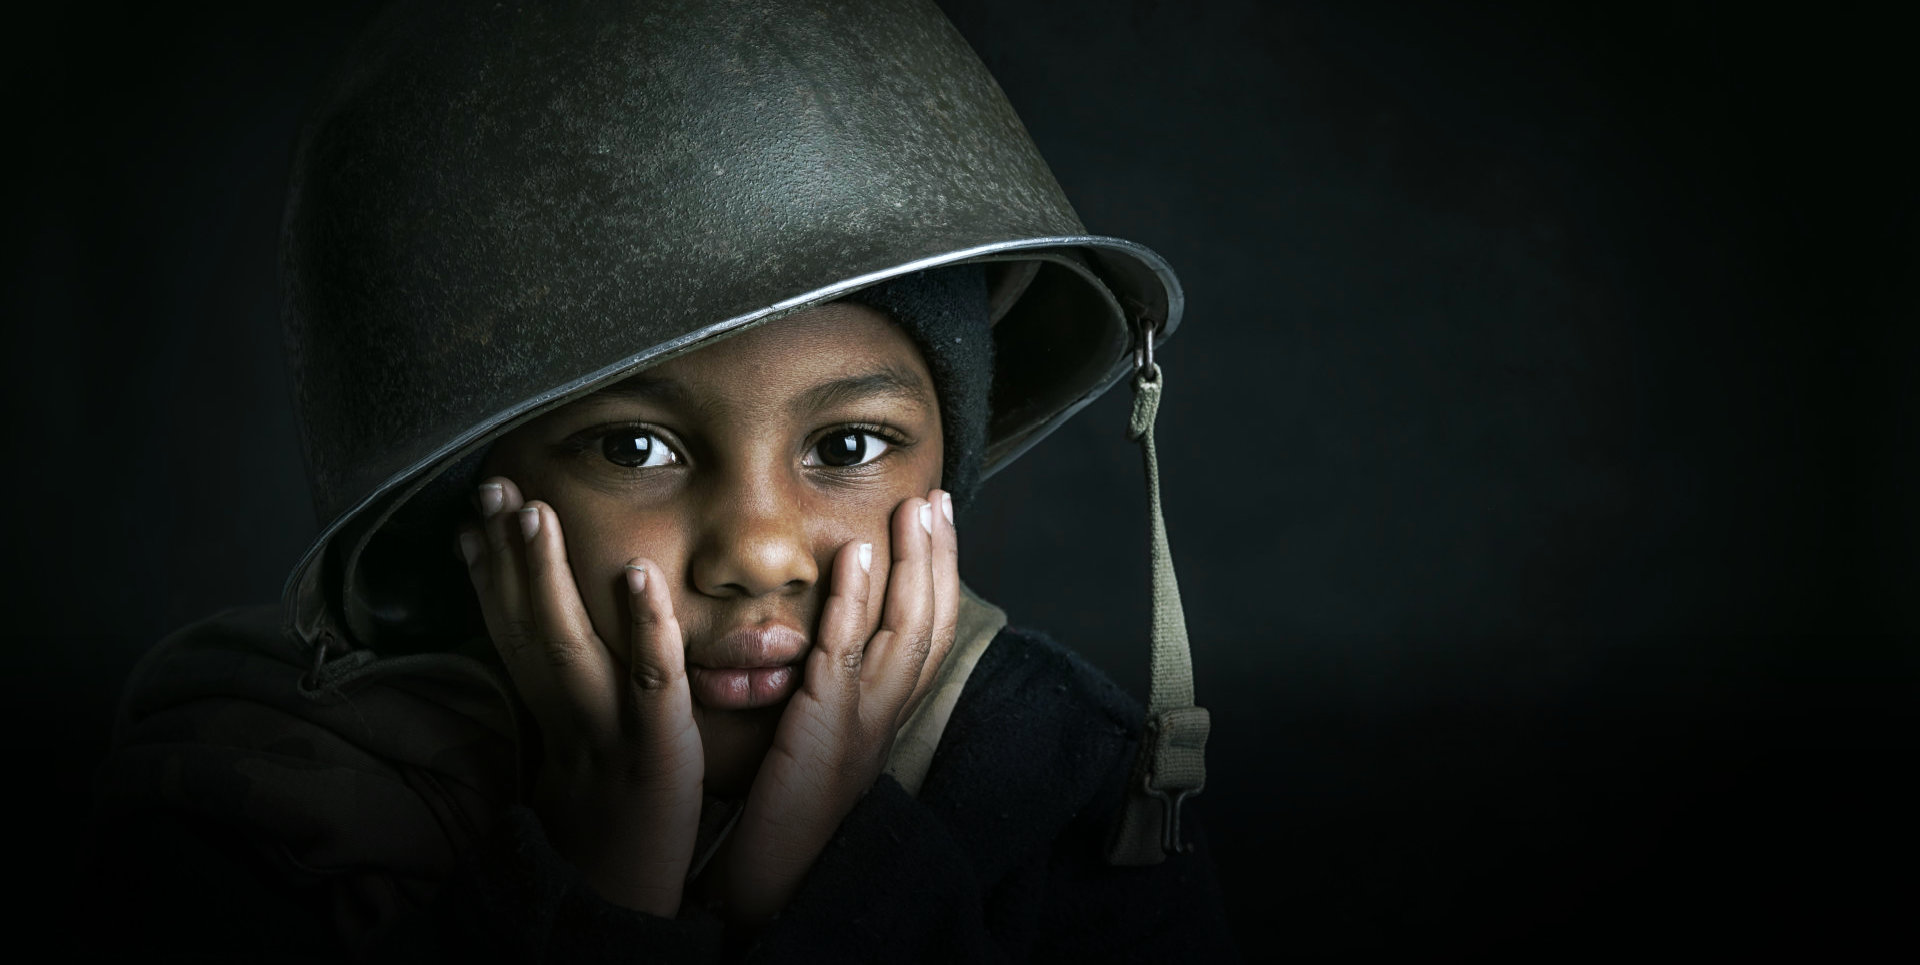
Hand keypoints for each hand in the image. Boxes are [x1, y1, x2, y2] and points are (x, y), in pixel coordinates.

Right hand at [458, 477, 705, 916]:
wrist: (618, 907)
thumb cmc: (608, 824)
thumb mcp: (580, 756)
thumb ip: (568, 699)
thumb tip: (552, 648)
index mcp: (551, 715)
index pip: (510, 633)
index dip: (486, 576)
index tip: (468, 519)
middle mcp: (568, 716)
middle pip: (528, 628)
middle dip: (507, 557)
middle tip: (492, 487)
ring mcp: (609, 731)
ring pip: (572, 645)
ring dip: (549, 577)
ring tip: (535, 512)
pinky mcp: (658, 751)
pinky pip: (652, 682)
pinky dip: (643, 627)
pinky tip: (638, 574)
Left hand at [718, 488, 960, 922]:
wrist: (774, 875)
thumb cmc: (784, 808)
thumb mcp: (820, 735)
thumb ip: (831, 687)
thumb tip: (829, 641)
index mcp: (888, 713)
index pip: (933, 632)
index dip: (943, 574)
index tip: (938, 521)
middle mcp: (888, 713)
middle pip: (935, 621)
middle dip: (941, 555)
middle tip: (938, 498)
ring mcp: (863, 720)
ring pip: (908, 630)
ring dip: (914, 564)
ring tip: (915, 508)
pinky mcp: (825, 727)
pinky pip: (846, 654)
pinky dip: (854, 601)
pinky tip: (856, 555)